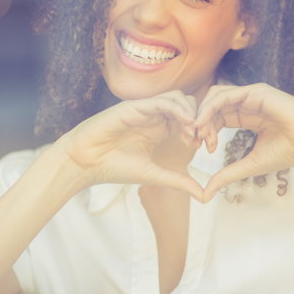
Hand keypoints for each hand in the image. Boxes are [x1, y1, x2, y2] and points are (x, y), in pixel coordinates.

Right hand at [55, 90, 203, 200]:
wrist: (85, 163)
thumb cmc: (115, 168)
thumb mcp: (155, 175)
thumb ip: (179, 181)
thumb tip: (204, 196)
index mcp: (160, 129)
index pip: (189, 120)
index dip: (202, 130)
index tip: (208, 147)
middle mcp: (154, 116)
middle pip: (188, 105)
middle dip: (202, 119)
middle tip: (205, 138)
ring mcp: (145, 110)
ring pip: (178, 98)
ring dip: (191, 111)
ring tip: (194, 131)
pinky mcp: (135, 106)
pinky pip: (161, 101)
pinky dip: (177, 108)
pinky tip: (186, 122)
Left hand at [193, 83, 293, 201]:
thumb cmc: (288, 153)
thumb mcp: (249, 165)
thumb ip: (226, 174)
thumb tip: (206, 193)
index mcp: (248, 116)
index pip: (217, 117)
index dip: (205, 130)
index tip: (198, 147)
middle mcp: (248, 103)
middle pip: (213, 106)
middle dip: (199, 122)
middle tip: (193, 140)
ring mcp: (251, 95)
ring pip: (215, 96)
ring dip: (202, 113)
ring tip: (198, 133)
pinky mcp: (256, 91)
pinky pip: (225, 94)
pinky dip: (210, 107)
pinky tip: (203, 123)